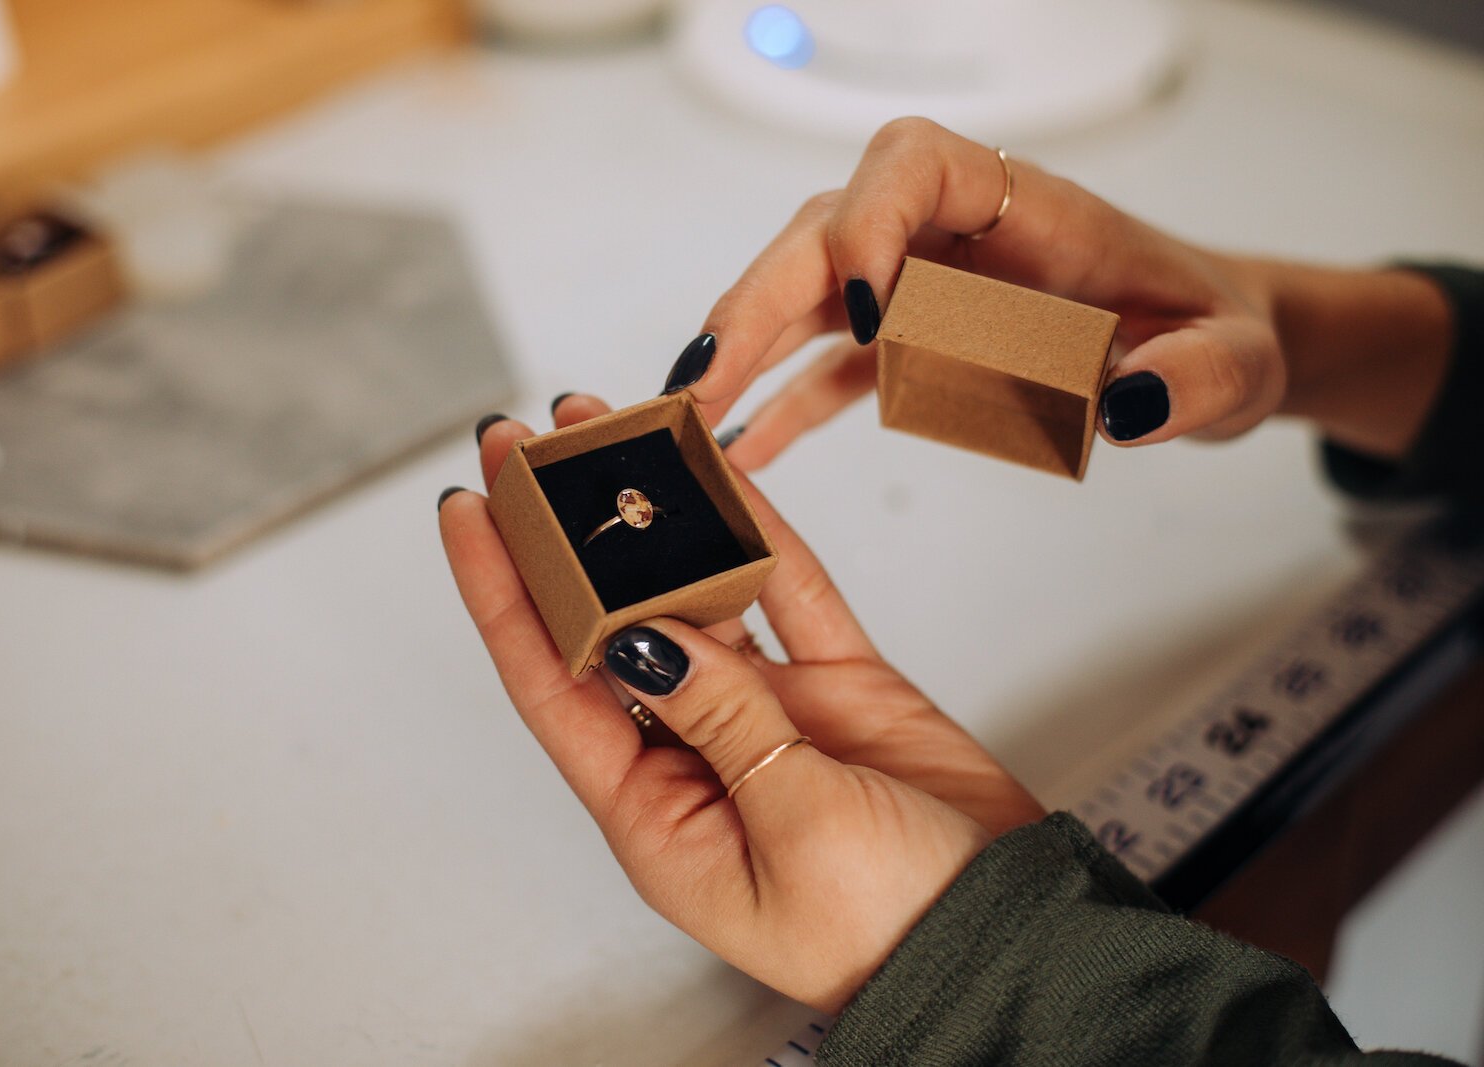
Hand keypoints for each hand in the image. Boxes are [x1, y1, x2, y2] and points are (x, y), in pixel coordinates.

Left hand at [442, 396, 1044, 1013]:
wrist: (1009, 939)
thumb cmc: (888, 926)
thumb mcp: (789, 827)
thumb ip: (720, 717)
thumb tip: (642, 635)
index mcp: (655, 813)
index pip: (551, 683)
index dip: (502, 594)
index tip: (468, 508)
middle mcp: (694, 754)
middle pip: (611, 626)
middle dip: (567, 536)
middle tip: (530, 441)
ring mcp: (767, 714)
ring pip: (696, 595)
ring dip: (656, 521)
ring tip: (614, 432)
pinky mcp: (838, 685)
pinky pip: (788, 591)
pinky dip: (759, 531)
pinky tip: (718, 473)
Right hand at [664, 118, 1449, 467]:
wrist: (1199, 345)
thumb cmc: (1213, 331)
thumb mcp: (1233, 360)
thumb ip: (1195, 379)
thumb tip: (1125, 408)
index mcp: (1029, 210)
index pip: (916, 165)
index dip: (868, 222)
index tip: (861, 312)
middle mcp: (955, 234)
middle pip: (827, 229)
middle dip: (759, 298)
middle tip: (704, 382)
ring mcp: (922, 285)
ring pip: (808, 291)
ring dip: (744, 346)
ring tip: (690, 417)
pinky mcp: (909, 342)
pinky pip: (827, 361)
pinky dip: (780, 401)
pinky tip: (742, 448)